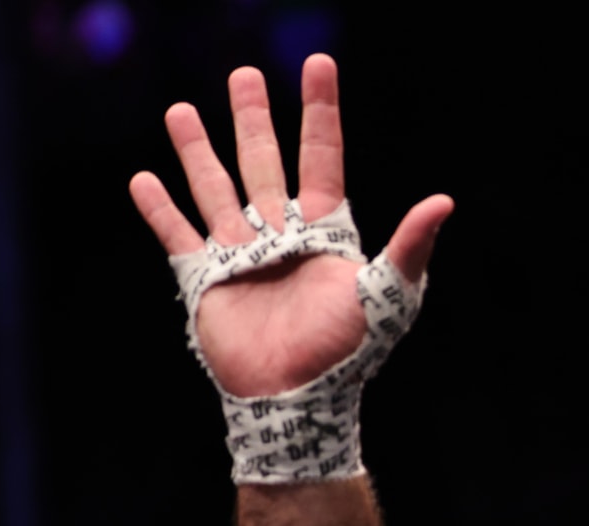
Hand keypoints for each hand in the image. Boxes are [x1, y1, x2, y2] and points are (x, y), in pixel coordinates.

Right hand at [128, 53, 453, 397]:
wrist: (298, 398)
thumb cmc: (349, 351)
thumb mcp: (388, 295)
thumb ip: (411, 246)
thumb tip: (445, 201)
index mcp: (324, 231)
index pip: (321, 156)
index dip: (320, 111)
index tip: (317, 64)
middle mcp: (281, 235)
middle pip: (263, 162)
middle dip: (253, 119)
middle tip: (244, 75)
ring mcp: (241, 255)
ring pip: (216, 188)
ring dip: (198, 151)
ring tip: (181, 110)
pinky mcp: (205, 281)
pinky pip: (178, 236)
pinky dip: (161, 209)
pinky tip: (144, 180)